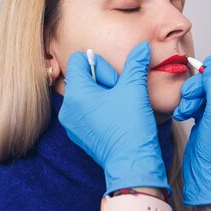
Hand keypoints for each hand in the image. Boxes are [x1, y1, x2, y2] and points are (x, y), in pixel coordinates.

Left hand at [59, 42, 169, 195]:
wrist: (131, 162)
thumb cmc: (131, 127)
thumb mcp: (134, 88)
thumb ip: (136, 63)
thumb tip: (142, 47)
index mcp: (77, 94)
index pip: (80, 59)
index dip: (101, 65)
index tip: (115, 81)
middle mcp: (68, 108)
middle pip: (84, 77)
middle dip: (104, 81)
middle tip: (119, 96)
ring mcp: (71, 123)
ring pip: (87, 94)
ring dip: (104, 95)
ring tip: (118, 108)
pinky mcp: (79, 134)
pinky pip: (87, 111)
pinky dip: (101, 109)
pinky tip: (116, 119)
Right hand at [173, 53, 210, 204]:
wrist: (206, 167)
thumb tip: (210, 69)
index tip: (210, 67)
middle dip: (200, 83)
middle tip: (192, 96)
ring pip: (203, 83)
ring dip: (191, 94)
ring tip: (187, 109)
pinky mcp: (207, 109)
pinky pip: (195, 95)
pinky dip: (187, 102)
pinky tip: (185, 114)